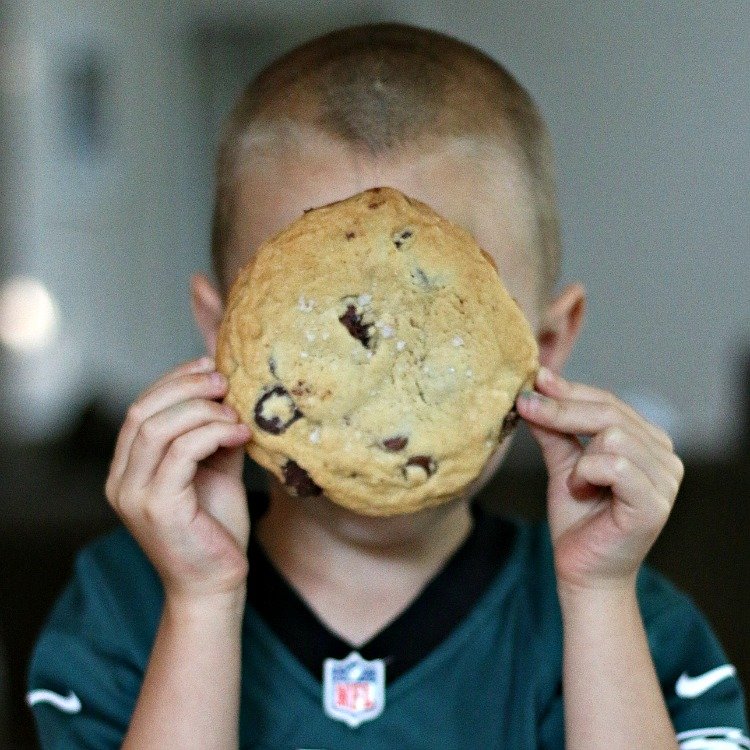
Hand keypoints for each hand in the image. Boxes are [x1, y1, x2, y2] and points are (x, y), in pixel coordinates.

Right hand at [105, 356, 251, 605]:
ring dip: (202, 410)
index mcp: (129, 469)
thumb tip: (232, 392)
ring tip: (235, 414)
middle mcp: (121, 480)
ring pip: (157, 428)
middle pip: (142, 411)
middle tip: (224, 381)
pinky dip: (212, 434)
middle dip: (186, 387)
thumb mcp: (215, 470)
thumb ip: (214, 434)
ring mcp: (133, 495)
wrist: (215, 585)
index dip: (174, 380)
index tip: (210, 365)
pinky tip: (238, 434)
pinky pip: (180, 453)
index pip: (140, 408)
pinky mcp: (157, 508)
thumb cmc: (216, 529)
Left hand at [516, 367, 683, 593]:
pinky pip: (615, 464)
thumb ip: (555, 431)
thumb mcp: (562, 465)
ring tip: (574, 484)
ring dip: (579, 458)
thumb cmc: (577, 520)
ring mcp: (666, 480)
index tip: (536, 379)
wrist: (582, 571)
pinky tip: (582, 491)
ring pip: (613, 435)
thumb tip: (534, 392)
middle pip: (610, 412)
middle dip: (561, 407)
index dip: (570, 390)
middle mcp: (665, 456)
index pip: (608, 402)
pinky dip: (587, 473)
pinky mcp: (655, 502)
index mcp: (648, 442)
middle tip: (525, 404)